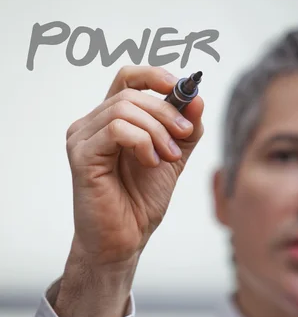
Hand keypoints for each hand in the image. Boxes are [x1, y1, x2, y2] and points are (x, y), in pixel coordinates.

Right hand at [54, 66, 203, 316]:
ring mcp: (82, 138)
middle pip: (131, 93)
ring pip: (124, 109)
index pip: (127, 78)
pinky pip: (116, 129)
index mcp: (111, 120)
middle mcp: (91, 124)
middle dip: (166, 112)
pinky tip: (151, 162)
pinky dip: (142, 142)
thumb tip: (197, 97)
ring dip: (157, 131)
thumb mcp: (173, 157)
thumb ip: (186, 129)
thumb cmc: (141, 201)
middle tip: (185, 135)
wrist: (124, 240)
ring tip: (169, 157)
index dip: (154, 75)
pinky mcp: (81, 156)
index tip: (180, 86)